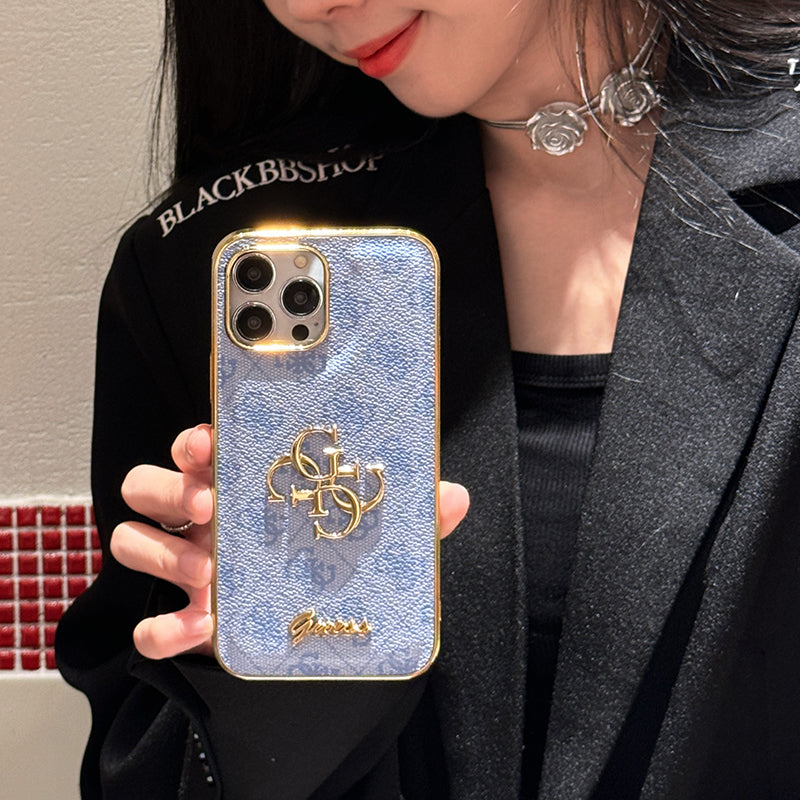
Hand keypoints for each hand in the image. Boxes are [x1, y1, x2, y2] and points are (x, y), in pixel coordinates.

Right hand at [111, 424, 469, 659]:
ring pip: (134, 541)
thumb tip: (453, 496)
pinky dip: (159, 630)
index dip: (195, 440)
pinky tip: (190, 632)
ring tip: (209, 576)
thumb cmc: (336, 561)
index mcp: (244, 485)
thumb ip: (408, 515)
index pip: (201, 447)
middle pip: (150, 484)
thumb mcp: (373, 535)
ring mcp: (189, 566)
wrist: (321, 629)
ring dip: (160, 555)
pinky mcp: (186, 618)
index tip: (209, 442)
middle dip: (169, 490)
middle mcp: (207, 520)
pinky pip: (148, 624)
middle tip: (209, 507)